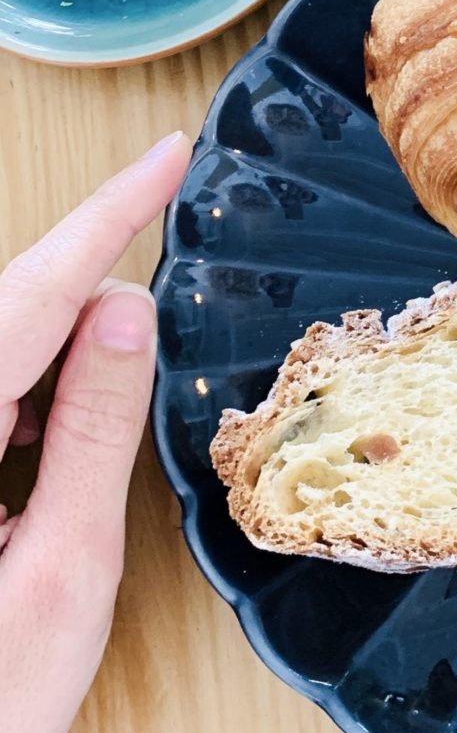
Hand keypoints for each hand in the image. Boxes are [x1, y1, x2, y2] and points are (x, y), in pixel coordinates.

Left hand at [0, 133, 189, 732]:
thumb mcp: (62, 579)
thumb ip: (89, 433)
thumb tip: (125, 314)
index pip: (25, 294)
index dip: (106, 214)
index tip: (166, 154)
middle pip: (3, 324)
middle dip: (82, 308)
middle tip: (145, 351)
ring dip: (48, 375)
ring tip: (77, 459)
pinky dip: (17, 419)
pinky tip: (38, 474)